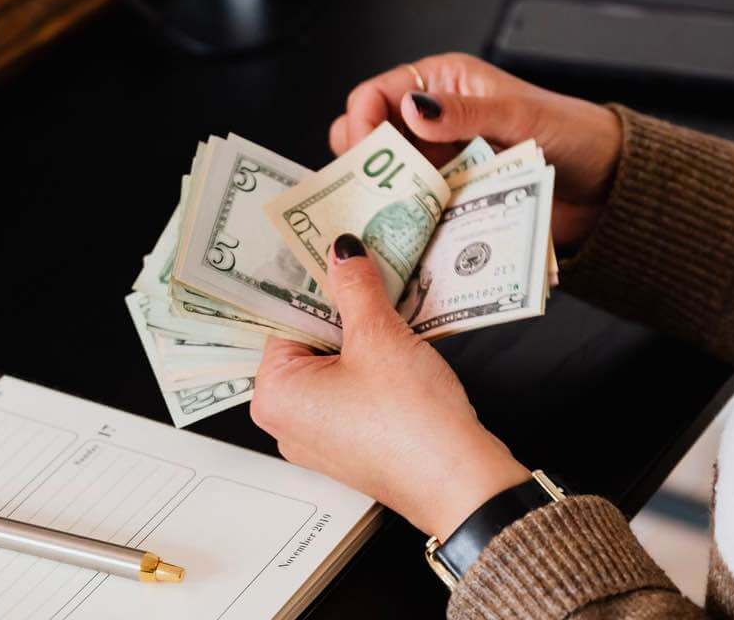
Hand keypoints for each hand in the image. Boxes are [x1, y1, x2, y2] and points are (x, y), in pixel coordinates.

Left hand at [250, 234, 530, 540]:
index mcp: (274, 394)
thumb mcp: (379, 337)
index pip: (282, 319)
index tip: (334, 255)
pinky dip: (373, 365)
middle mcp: (287, 421)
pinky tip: (400, 344)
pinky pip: (352, 390)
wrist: (459, 482)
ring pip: (334, 365)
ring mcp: (319, 437)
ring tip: (390, 306)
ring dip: (362, 335)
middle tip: (367, 274)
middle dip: (340, 310)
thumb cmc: (410, 421)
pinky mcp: (352, 444)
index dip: (313, 285)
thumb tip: (343, 253)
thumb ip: (355, 287)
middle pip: (307, 342)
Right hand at [330, 53, 621, 248]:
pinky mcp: (452, 198)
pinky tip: (406, 235)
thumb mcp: (518, 116)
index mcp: (444, 83)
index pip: (376, 95)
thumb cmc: (572, 133)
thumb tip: (412, 107)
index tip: (362, 156)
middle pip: (372, 139)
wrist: (609, 184)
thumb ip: (465, 111)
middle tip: (368, 191)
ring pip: (389, 178)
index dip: (361, 122)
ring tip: (385, 219)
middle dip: (364, 164)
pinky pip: (415, 209)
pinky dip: (406, 222)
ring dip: (384, 197)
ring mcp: (441, 161)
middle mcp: (435, 120)